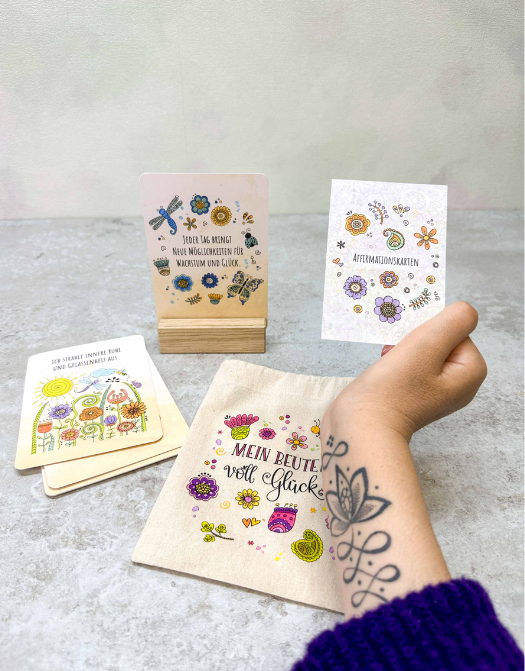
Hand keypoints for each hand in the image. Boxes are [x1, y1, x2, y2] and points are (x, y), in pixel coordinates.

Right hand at [331, 302, 486, 439]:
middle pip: (441, 338)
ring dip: (403, 346)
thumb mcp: (427, 345)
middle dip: (415, 338)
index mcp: (470, 372)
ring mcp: (436, 390)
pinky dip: (396, 359)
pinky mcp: (414, 394)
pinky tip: (384, 366)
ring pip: (424, 349)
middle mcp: (458, 383)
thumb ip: (453, 321)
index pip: (455, 330)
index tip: (412, 345)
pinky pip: (412, 363)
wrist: (362, 428)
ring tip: (388, 359)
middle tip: (396, 352)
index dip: (431, 330)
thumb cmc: (392, 389)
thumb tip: (463, 311)